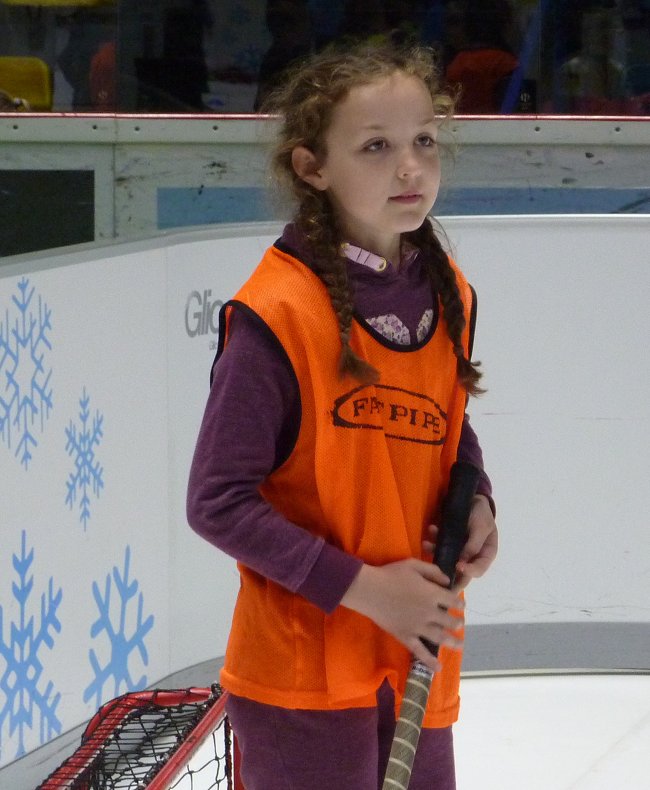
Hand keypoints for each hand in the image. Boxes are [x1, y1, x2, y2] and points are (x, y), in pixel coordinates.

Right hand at [340, 559, 464, 670]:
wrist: (370, 590)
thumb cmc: (390, 575)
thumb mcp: (413, 564)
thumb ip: (433, 571)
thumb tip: (447, 580)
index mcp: (432, 594)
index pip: (453, 601)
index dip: (459, 604)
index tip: (461, 606)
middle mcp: (429, 612)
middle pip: (449, 621)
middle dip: (457, 623)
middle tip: (459, 624)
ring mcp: (418, 627)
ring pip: (440, 637)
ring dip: (452, 642)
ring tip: (459, 644)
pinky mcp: (406, 636)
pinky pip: (420, 651)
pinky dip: (429, 661)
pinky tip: (438, 668)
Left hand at [424, 495, 497, 590]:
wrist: (472, 498)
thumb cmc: (481, 513)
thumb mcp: (482, 526)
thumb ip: (474, 544)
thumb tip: (463, 562)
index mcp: (486, 554)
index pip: (479, 569)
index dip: (469, 572)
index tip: (458, 567)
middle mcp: (472, 555)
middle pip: (461, 572)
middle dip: (448, 574)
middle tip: (436, 579)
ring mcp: (459, 549)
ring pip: (447, 558)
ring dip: (436, 552)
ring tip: (426, 545)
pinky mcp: (449, 542)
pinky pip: (440, 545)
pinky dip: (433, 541)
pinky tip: (431, 530)